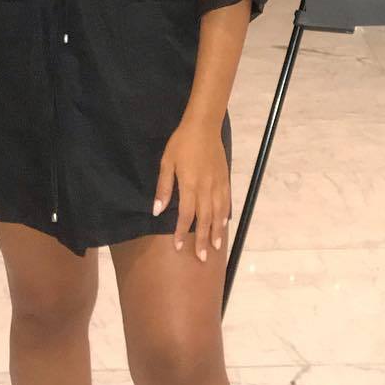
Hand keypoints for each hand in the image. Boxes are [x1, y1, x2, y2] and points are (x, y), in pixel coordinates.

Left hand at [152, 116, 230, 261]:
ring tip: (215, 246)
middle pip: (205, 219)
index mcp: (190, 185)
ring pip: (218, 213)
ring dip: (216, 231)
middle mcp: (206, 188)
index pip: (186, 215)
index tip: (178, 247)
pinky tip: (223, 224)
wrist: (204, 126)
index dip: (181, 232)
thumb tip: (158, 210)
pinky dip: (225, 215)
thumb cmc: (181, 143)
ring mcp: (217, 184)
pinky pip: (226, 201)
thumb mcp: (166, 162)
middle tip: (202, 258)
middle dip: (202, 239)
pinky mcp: (225, 179)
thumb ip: (164, 187)